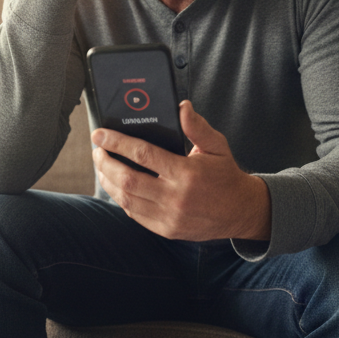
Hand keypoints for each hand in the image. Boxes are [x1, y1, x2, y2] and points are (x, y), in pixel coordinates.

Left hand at [92, 101, 270, 241]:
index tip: (101, 135)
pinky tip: (117, 185)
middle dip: (105, 163)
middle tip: (98, 150)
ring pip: (126, 199)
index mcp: (186, 173)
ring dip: (108, 181)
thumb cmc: (226, 176)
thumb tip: (182, 107)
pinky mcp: (166, 229)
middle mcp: (175, 196)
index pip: (143, 154)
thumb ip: (197, 127)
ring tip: (103, 166)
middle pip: (127, 179)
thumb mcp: (217, 146)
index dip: (117, 143)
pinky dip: (121, 198)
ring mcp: (169, 216)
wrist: (241, 211)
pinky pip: (134, 214)